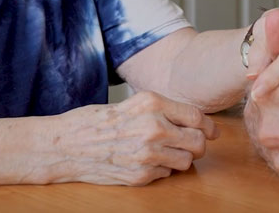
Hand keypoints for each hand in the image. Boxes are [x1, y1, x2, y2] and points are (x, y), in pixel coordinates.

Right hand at [56, 90, 218, 185]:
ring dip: (179, 159)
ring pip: (186, 162)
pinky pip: (166, 175)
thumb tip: (195, 121)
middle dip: (197, 145)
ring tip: (162, 152)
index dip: (209, 126)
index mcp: (152, 103)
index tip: (212, 132)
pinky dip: (161, 170)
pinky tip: (144, 161)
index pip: (197, 116)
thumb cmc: (95, 121)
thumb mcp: (132, 103)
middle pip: (197, 142)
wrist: (66, 145)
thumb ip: (162, 110)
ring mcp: (148, 154)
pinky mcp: (141, 175)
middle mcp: (153, 127)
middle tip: (190, 144)